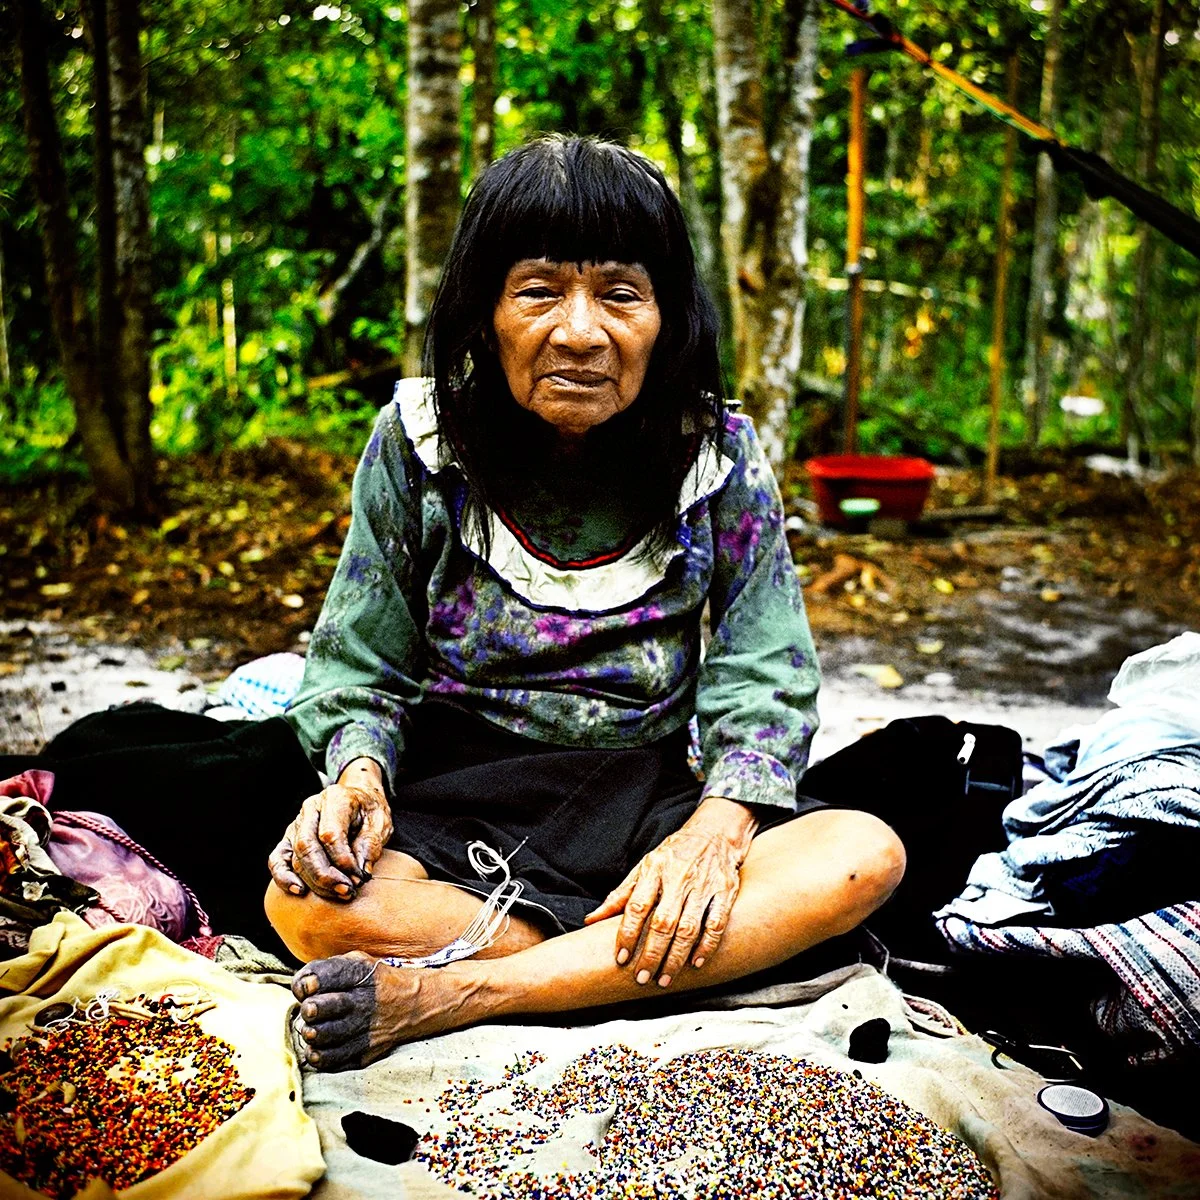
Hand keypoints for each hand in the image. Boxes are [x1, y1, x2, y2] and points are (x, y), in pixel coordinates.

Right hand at [269, 759, 392, 900]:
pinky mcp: (289, 839)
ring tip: (338, 893)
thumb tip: (361, 872)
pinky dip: (284, 877)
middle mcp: (311, 809)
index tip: (359, 877)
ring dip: (315, 881)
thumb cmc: (369, 811)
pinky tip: (299, 890)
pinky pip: (278, 859)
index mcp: (335, 798)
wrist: (360, 800)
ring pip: (295, 856)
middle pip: (308, 847)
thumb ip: (371, 845)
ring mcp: (296, 823)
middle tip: (347, 891)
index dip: (343, 861)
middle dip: (326, 875)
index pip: (330, 834)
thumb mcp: (381, 822)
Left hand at [584, 796, 757, 986]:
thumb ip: (620, 896)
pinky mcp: (724, 892)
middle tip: (642, 978)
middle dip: (651, 954)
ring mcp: (703, 885)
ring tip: (664, 979)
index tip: (620, 959)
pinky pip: (716, 924)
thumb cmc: (673, 855)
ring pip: (689, 928)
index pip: (637, 905)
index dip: (627, 934)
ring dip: (676, 957)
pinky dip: (707, 946)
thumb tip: (590, 920)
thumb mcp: (644, 868)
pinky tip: (695, 963)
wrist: (714, 833)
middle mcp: (678, 877)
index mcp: (654, 870)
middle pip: (663, 922)